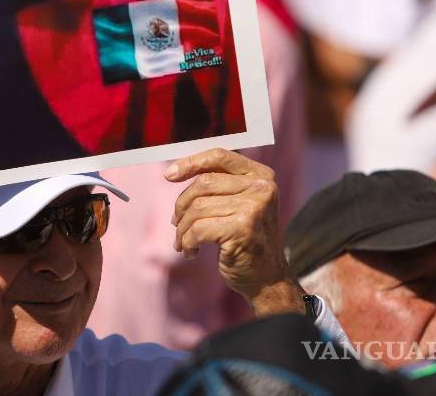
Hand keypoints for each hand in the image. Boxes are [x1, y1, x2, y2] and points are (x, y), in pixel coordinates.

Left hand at [166, 148, 304, 316]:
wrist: (267, 278)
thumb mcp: (239, 203)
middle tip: (176, 223)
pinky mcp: (242, 229)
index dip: (191, 162)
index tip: (168, 174)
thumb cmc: (245, 239)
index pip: (219, 156)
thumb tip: (173, 171)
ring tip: (183, 242)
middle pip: (203, 183)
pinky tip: (191, 252)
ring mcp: (254, 208)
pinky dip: (187, 242)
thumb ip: (218, 183)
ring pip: (197, 208)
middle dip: (182, 205)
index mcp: (261, 175)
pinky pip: (198, 229)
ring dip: (182, 228)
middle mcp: (261, 188)